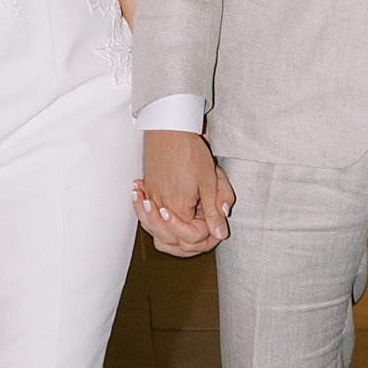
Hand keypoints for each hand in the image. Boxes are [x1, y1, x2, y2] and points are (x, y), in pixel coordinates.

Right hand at [134, 132, 233, 254]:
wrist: (170, 130)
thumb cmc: (189, 151)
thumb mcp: (210, 183)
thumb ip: (214, 211)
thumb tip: (220, 232)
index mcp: (179, 209)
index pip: (189, 237)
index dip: (204, 234)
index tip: (211, 223)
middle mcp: (161, 206)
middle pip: (169, 238)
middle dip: (184, 237)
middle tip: (199, 229)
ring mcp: (152, 197)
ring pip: (155, 227)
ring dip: (166, 230)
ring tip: (178, 224)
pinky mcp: (148, 188)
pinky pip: (148, 212)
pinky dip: (154, 216)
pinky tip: (163, 211)